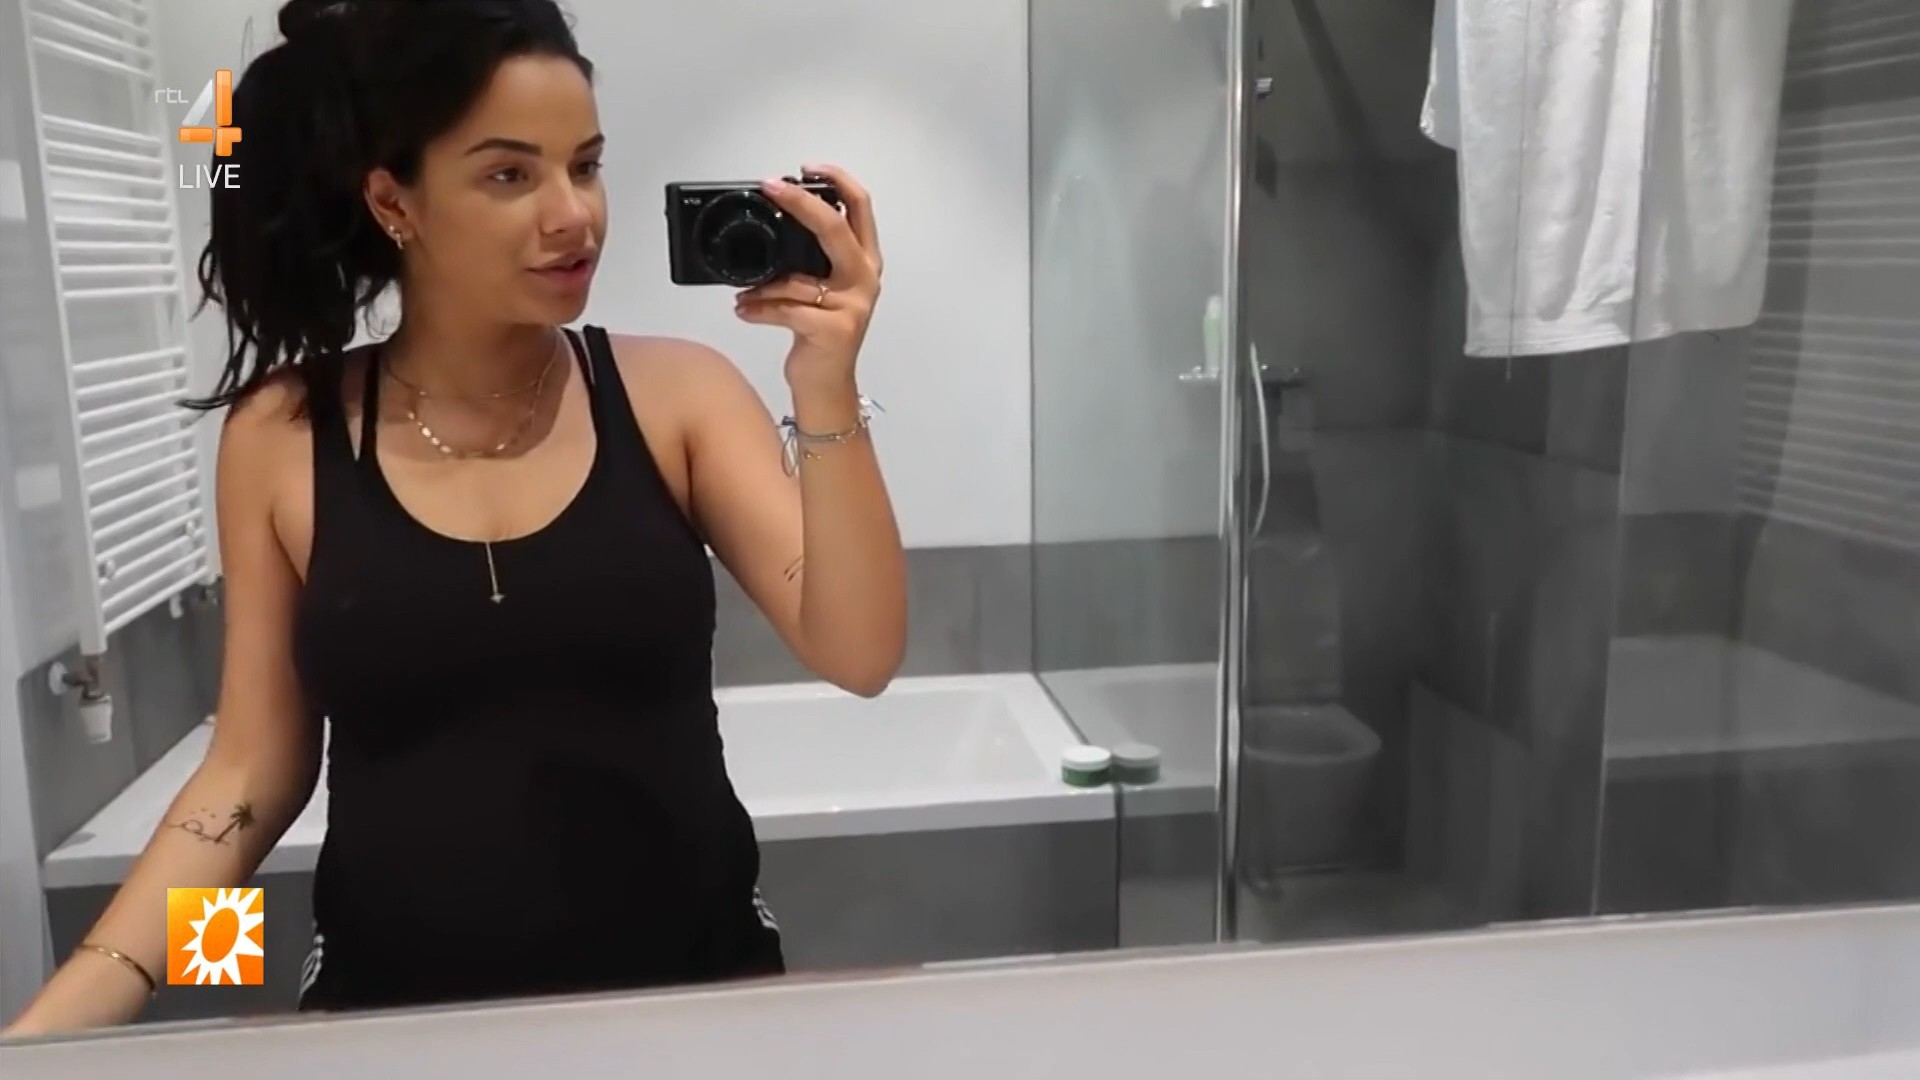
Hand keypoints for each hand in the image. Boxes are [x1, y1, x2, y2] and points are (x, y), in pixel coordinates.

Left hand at [733, 163, 882, 391]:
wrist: (826, 385)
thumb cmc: (820, 334)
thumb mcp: (821, 288)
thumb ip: (809, 258)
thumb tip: (774, 223)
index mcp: (865, 261)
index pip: (860, 207)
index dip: (836, 180)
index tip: (805, 168)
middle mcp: (865, 279)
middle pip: (835, 228)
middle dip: (800, 202)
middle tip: (771, 187)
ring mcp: (853, 306)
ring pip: (798, 278)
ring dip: (763, 285)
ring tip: (744, 292)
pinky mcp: (835, 330)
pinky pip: (786, 309)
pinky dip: (759, 309)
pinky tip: (744, 311)